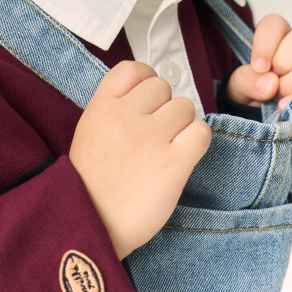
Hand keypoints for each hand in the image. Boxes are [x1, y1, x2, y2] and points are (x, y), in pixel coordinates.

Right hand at [69, 60, 210, 260]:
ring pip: (185, 106)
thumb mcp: (91, 130)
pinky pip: (201, 131)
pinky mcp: (173, 162)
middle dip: (164, 106)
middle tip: (157, 133)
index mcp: (102, 105)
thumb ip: (114, 107)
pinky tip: (184, 155)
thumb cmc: (92, 181)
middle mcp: (126, 114)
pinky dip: (197, 140)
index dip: (146, 79)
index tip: (148, 99)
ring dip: (182, 125)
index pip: (133, 68)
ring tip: (168, 147)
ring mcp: (150, 137)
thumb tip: (147, 93)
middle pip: (163, 86)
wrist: (92, 224)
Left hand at [227, 14, 291, 110]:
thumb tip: (269, 82)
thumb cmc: (261, 97)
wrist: (278, 127)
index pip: (276, 23)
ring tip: (283, 98)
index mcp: (282, 39)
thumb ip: (246, 81)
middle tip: (274, 84)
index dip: (265, 43)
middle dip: (284, 63)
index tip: (259, 67)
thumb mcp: (242, 88)